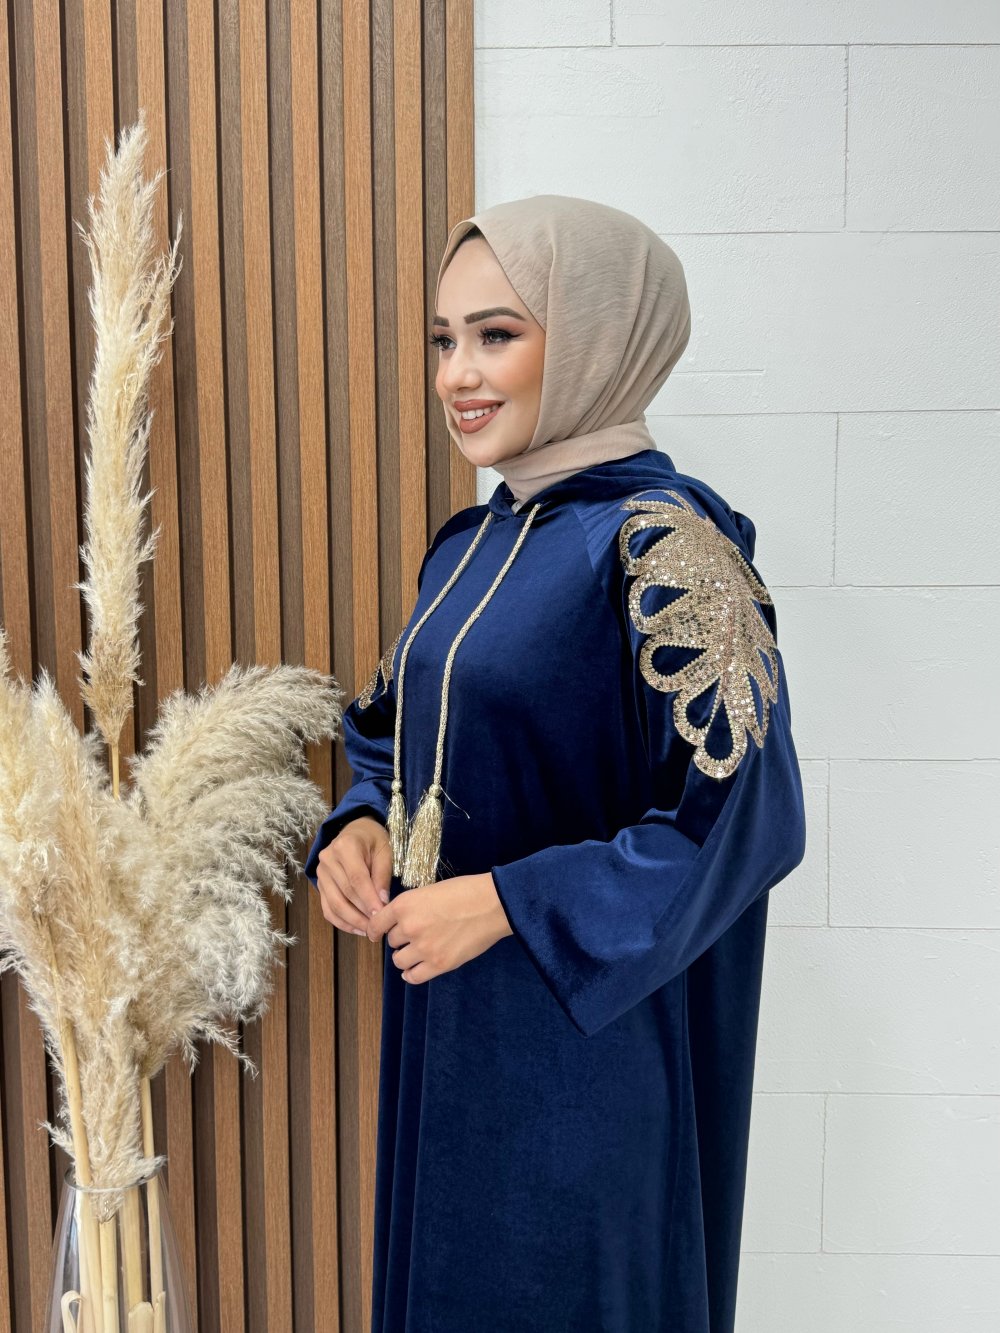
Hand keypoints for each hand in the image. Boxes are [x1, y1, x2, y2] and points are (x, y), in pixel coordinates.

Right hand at [316, 816, 392, 934]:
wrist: (355, 831)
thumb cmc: (373, 840)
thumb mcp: (384, 851)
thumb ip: (382, 875)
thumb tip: (382, 902)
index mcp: (345, 846)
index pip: (356, 878)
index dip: (368, 899)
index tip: (381, 915)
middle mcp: (327, 859)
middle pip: (345, 893)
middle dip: (363, 913)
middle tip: (379, 927)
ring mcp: (321, 873)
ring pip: (334, 904)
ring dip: (352, 921)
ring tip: (370, 931)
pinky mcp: (320, 885)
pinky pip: (327, 908)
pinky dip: (342, 922)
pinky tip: (357, 929)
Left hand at [367, 871, 513, 983]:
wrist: (492, 904)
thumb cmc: (465, 892)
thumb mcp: (429, 891)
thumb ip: (410, 907)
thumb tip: (397, 921)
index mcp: (405, 905)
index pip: (376, 924)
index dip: (376, 930)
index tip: (377, 933)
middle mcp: (409, 927)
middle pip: (391, 942)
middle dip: (400, 939)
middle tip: (414, 935)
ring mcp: (424, 948)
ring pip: (399, 960)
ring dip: (405, 956)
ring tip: (417, 951)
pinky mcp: (439, 964)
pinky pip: (413, 977)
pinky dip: (411, 974)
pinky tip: (416, 968)